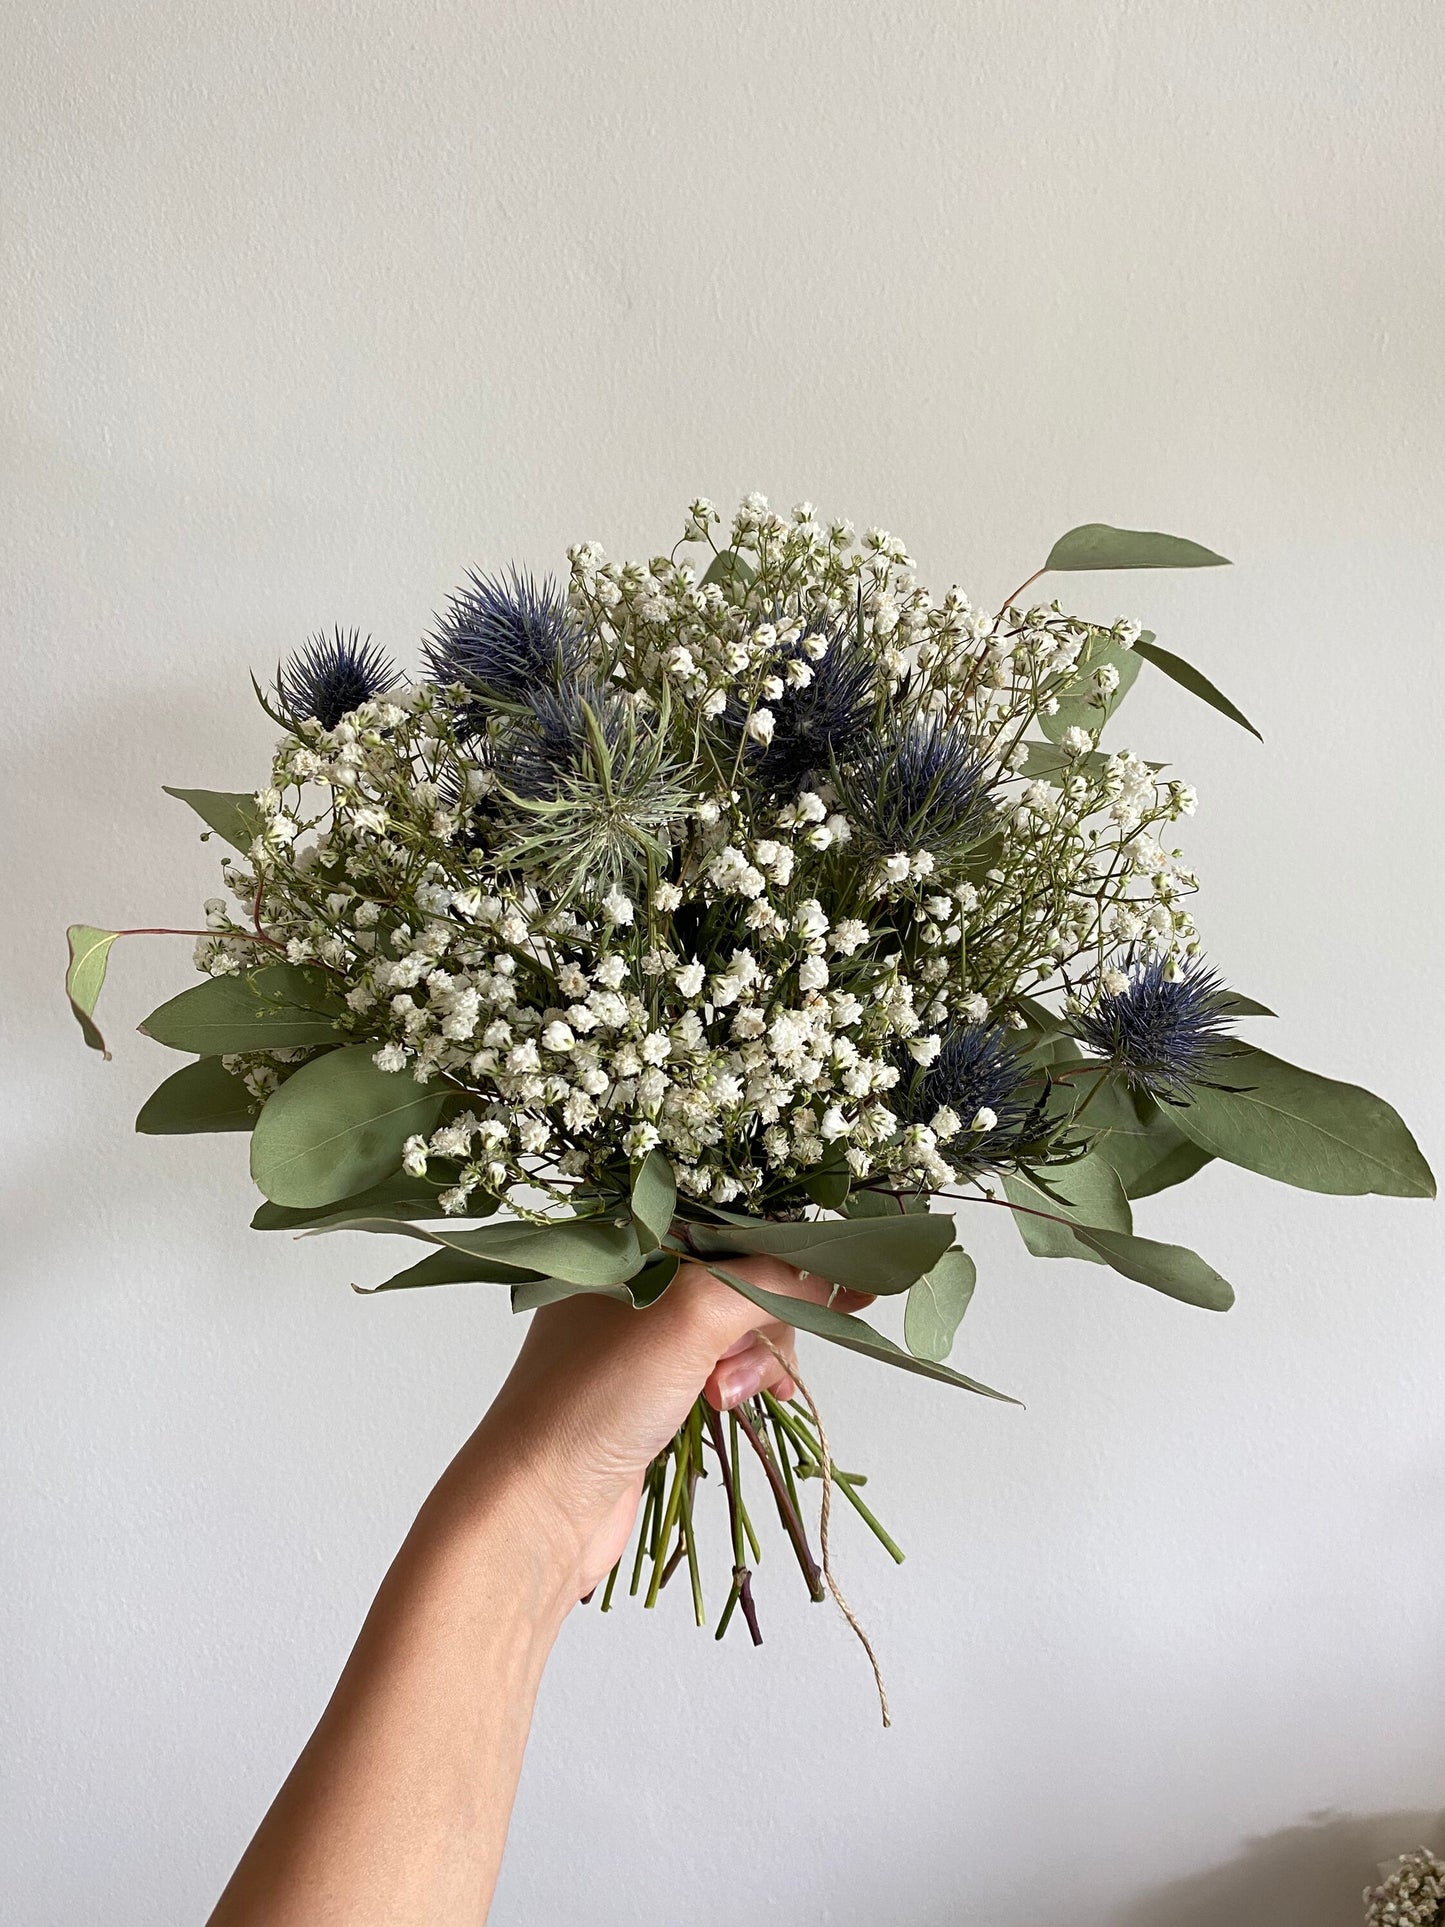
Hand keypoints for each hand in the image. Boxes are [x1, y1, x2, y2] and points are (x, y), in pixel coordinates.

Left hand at [428, 1258, 870, 1604]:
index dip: (788, 1248)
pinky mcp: (653, 1389)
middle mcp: (633, 1278)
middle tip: (735, 1366)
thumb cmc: (595, 1397)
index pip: (729, 1222)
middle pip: (744, 1277)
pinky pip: (722, 1368)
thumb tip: (841, 1273)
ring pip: (739, 1328)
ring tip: (724, 1400)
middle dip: (761, 1323)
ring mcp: (642, 1337)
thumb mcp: (692, 1316)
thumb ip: (770, 1282)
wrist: (538, 1508)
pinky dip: (741, 1385)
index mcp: (625, 1239)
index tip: (846, 1273)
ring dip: (750, 1364)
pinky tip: (735, 1408)